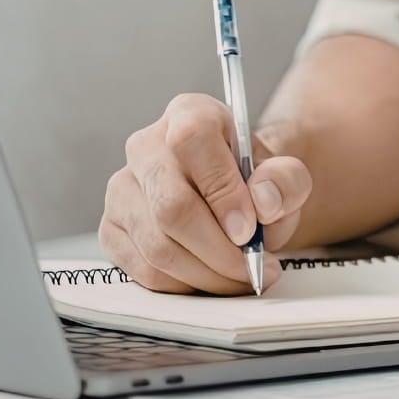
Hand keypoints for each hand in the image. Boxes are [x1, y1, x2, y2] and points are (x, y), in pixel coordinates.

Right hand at [100, 94, 311, 293]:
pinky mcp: (112, 228)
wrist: (235, 197)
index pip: (192, 141)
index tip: (249, 229)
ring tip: (242, 276)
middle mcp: (145, 146)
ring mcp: (122, 188)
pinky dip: (184, 285)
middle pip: (172, 206)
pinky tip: (212, 279)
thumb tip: (263, 200)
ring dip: (207, 274)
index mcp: (189, 114)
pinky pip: (144, 270)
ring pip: (158, 246)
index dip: (222, 190)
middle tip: (253, 268)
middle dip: (219, 250)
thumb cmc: (256, 182)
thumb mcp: (286, 174)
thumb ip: (286, 180)